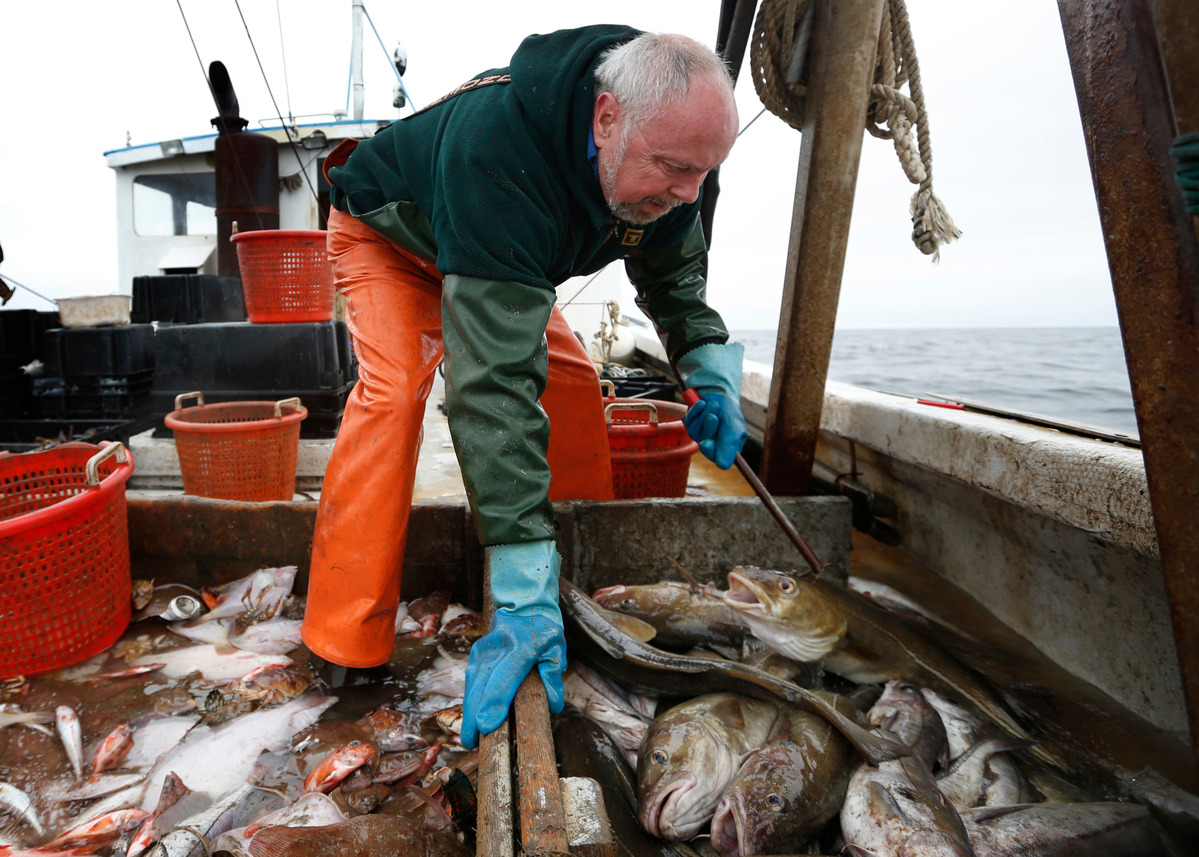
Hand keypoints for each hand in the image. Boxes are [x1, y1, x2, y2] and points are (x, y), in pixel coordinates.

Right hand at [460, 612, 565, 748]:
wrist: (523, 607)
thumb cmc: (543, 632)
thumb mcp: (556, 650)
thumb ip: (553, 676)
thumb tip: (553, 705)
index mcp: (520, 647)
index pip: (505, 678)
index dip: (494, 703)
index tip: (487, 726)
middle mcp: (497, 649)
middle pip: (483, 685)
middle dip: (475, 715)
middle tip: (472, 743)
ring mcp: (483, 651)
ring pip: (473, 685)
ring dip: (469, 711)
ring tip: (469, 738)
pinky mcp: (476, 655)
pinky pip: (471, 681)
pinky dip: (470, 701)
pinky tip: (470, 720)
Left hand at [677, 341, 747, 469]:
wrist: (718, 392)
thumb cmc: (730, 411)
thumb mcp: (734, 428)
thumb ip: (728, 446)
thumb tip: (723, 467)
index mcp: (726, 448)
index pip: (717, 459)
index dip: (710, 451)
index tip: (706, 443)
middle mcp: (713, 444)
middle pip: (704, 444)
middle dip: (708, 427)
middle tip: (713, 415)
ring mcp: (700, 435)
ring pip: (695, 432)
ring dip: (702, 415)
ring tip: (711, 405)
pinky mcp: (691, 425)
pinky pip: (688, 422)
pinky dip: (695, 411)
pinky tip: (701, 403)